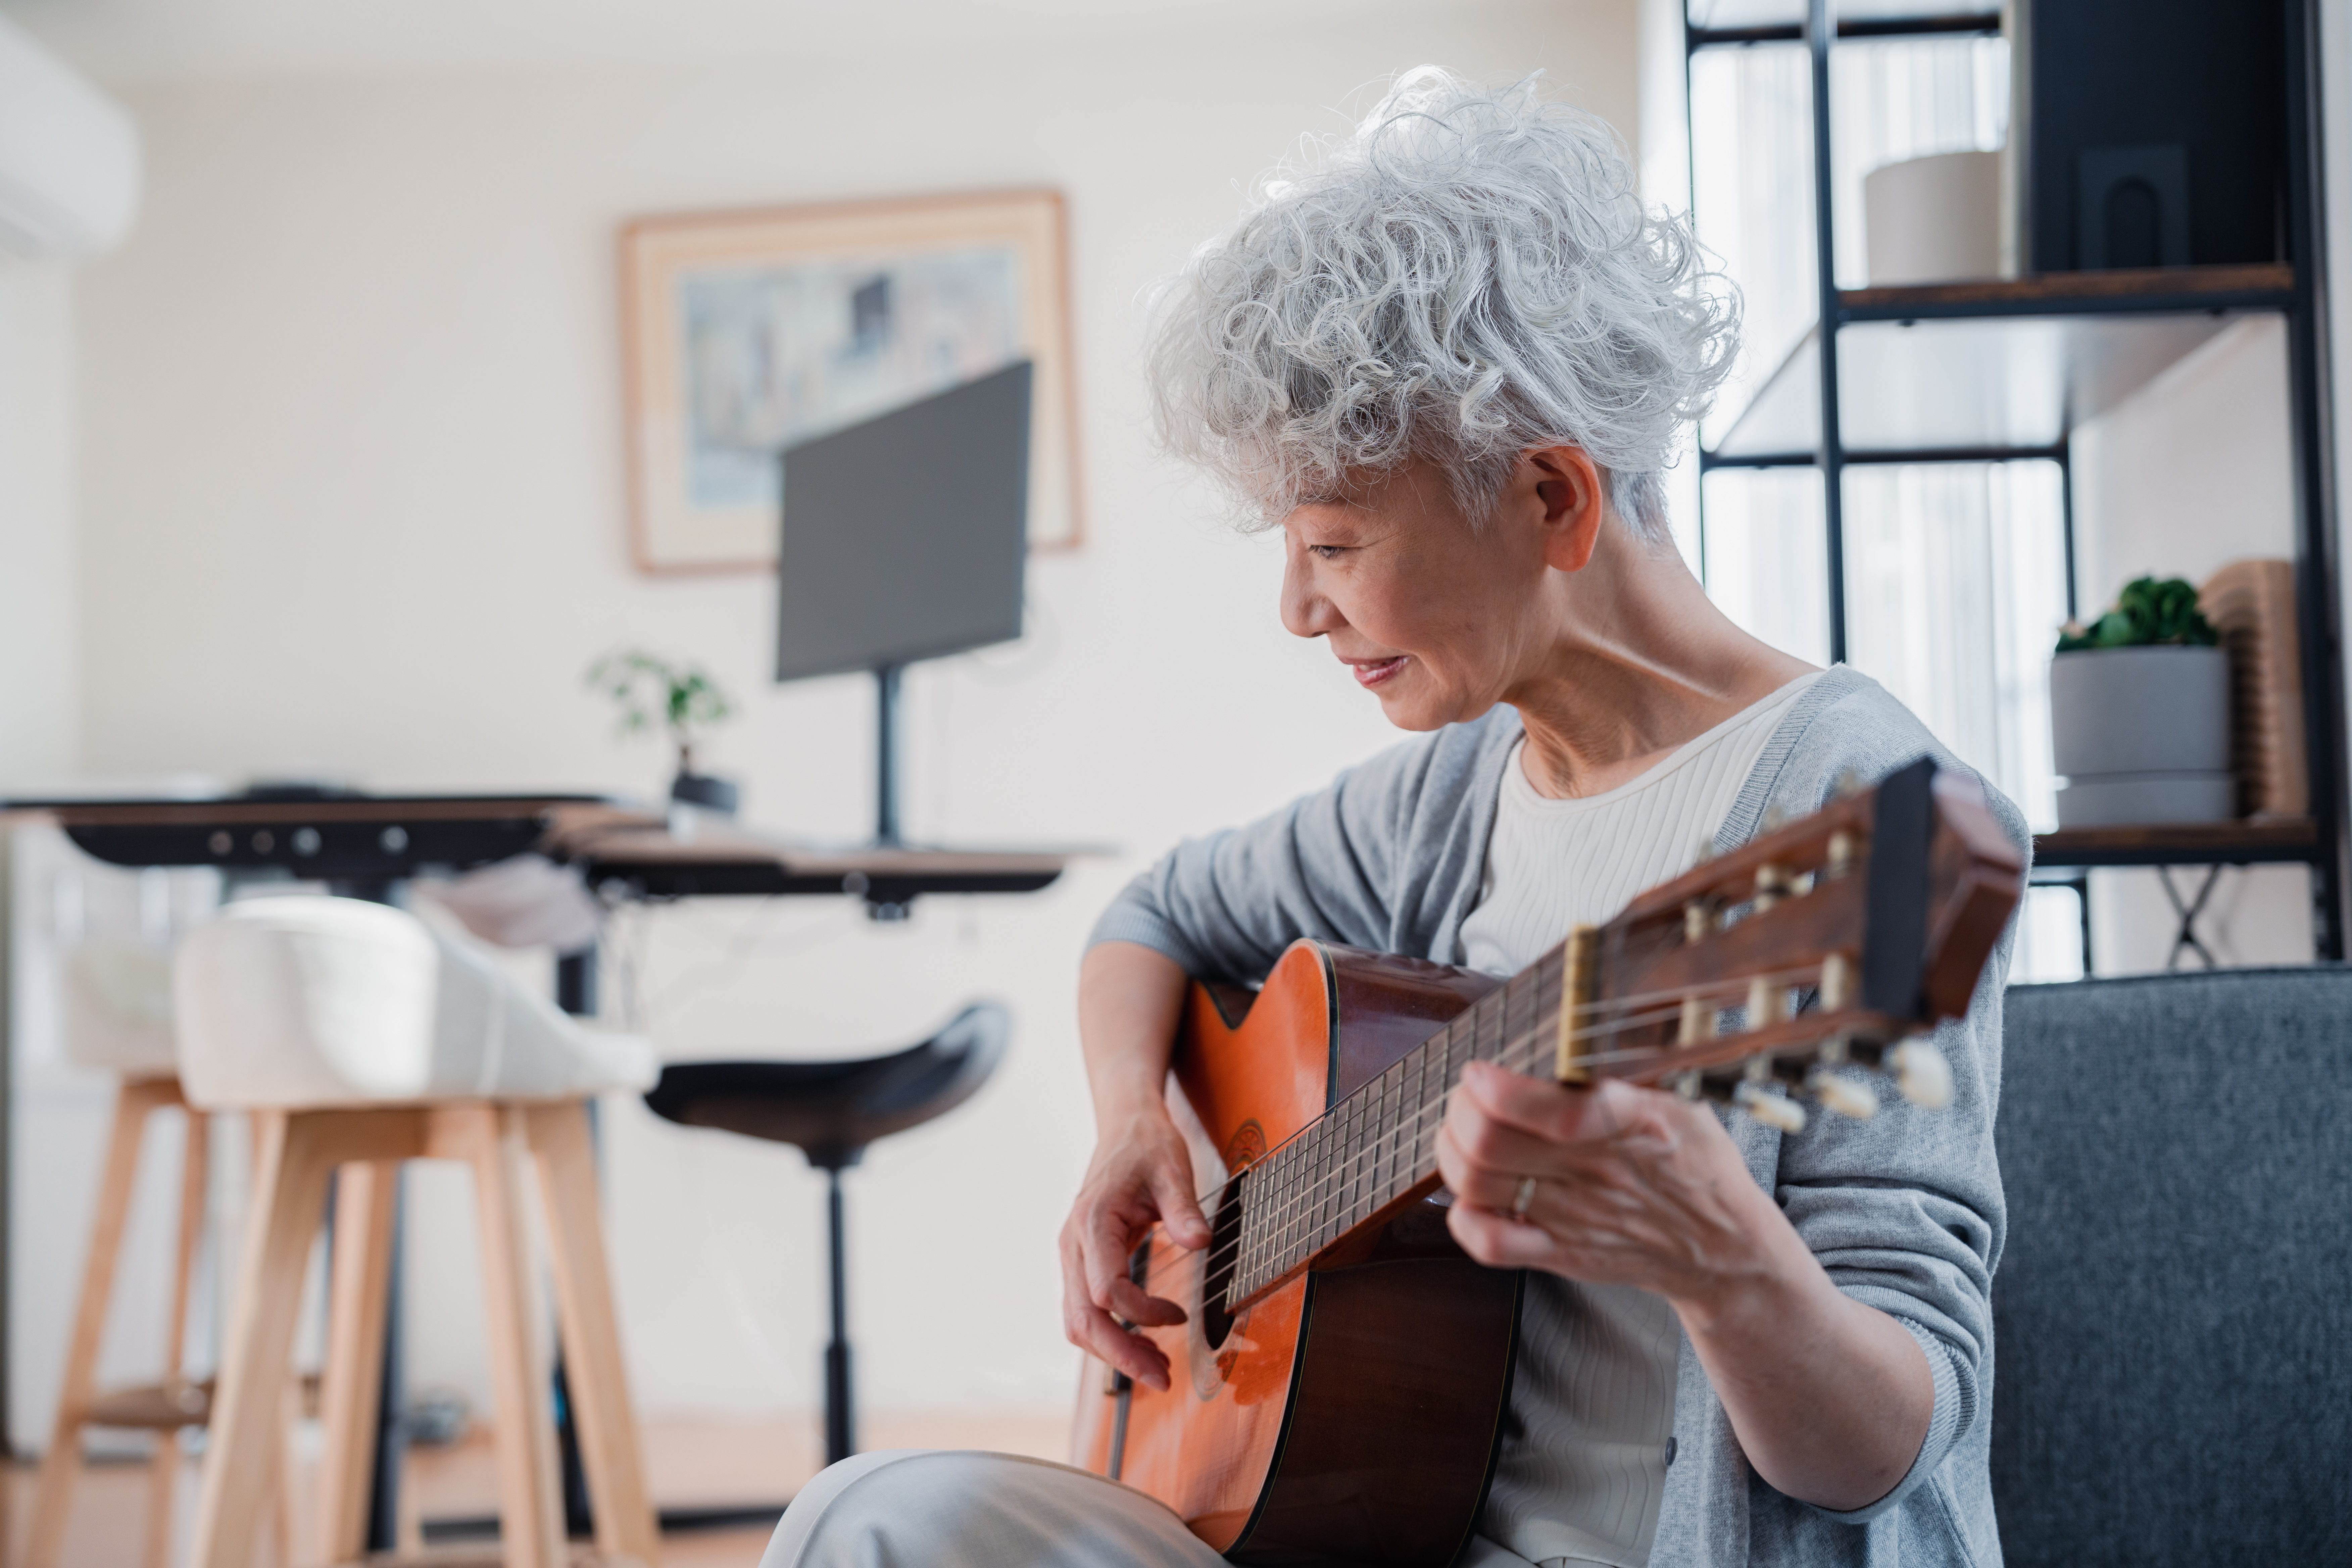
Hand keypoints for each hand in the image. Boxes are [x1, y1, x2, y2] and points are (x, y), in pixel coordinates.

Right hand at [1058, 1104, 1212, 1391]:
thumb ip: (1184, 1209)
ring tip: (1157, 1369)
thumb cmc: (1148, 1148)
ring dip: (1114, 1353)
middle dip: (1121, 1356)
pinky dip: (1109, 1335)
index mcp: (1093, 1222)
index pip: (1108, 1289)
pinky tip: (1142, 1342)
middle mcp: (1073, 1245)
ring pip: (1078, 1322)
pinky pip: (1084, 1311)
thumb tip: (1201, 1243)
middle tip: (1163, 1379)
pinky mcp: (1080, 1264)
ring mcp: (1072, 1257)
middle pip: (1084, 1319)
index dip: (1144, 1312)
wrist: (1124, 1130)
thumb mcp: (1173, 1170)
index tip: (1181, 1316)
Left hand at [1432, 1061, 1776, 1307]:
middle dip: (1462, 1110)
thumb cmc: (1696, 1164)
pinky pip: (1490, 1244)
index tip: (1480, 1070)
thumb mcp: (1683, 1099)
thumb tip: (1582, 1019)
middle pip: (1493, 1144)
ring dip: (1452, 1152)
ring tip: (1462, 1131)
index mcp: (1633, 1123)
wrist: (1725, 1249)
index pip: (1557, 1112)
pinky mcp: (1561, 1253)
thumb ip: (1631, 1067)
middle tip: (1467, 1095)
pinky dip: (1463, 1216)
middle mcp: (1597, 1172)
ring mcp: (1574, 1217)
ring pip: (1479, 1186)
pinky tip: (1471, 1193)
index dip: (1501, 1089)